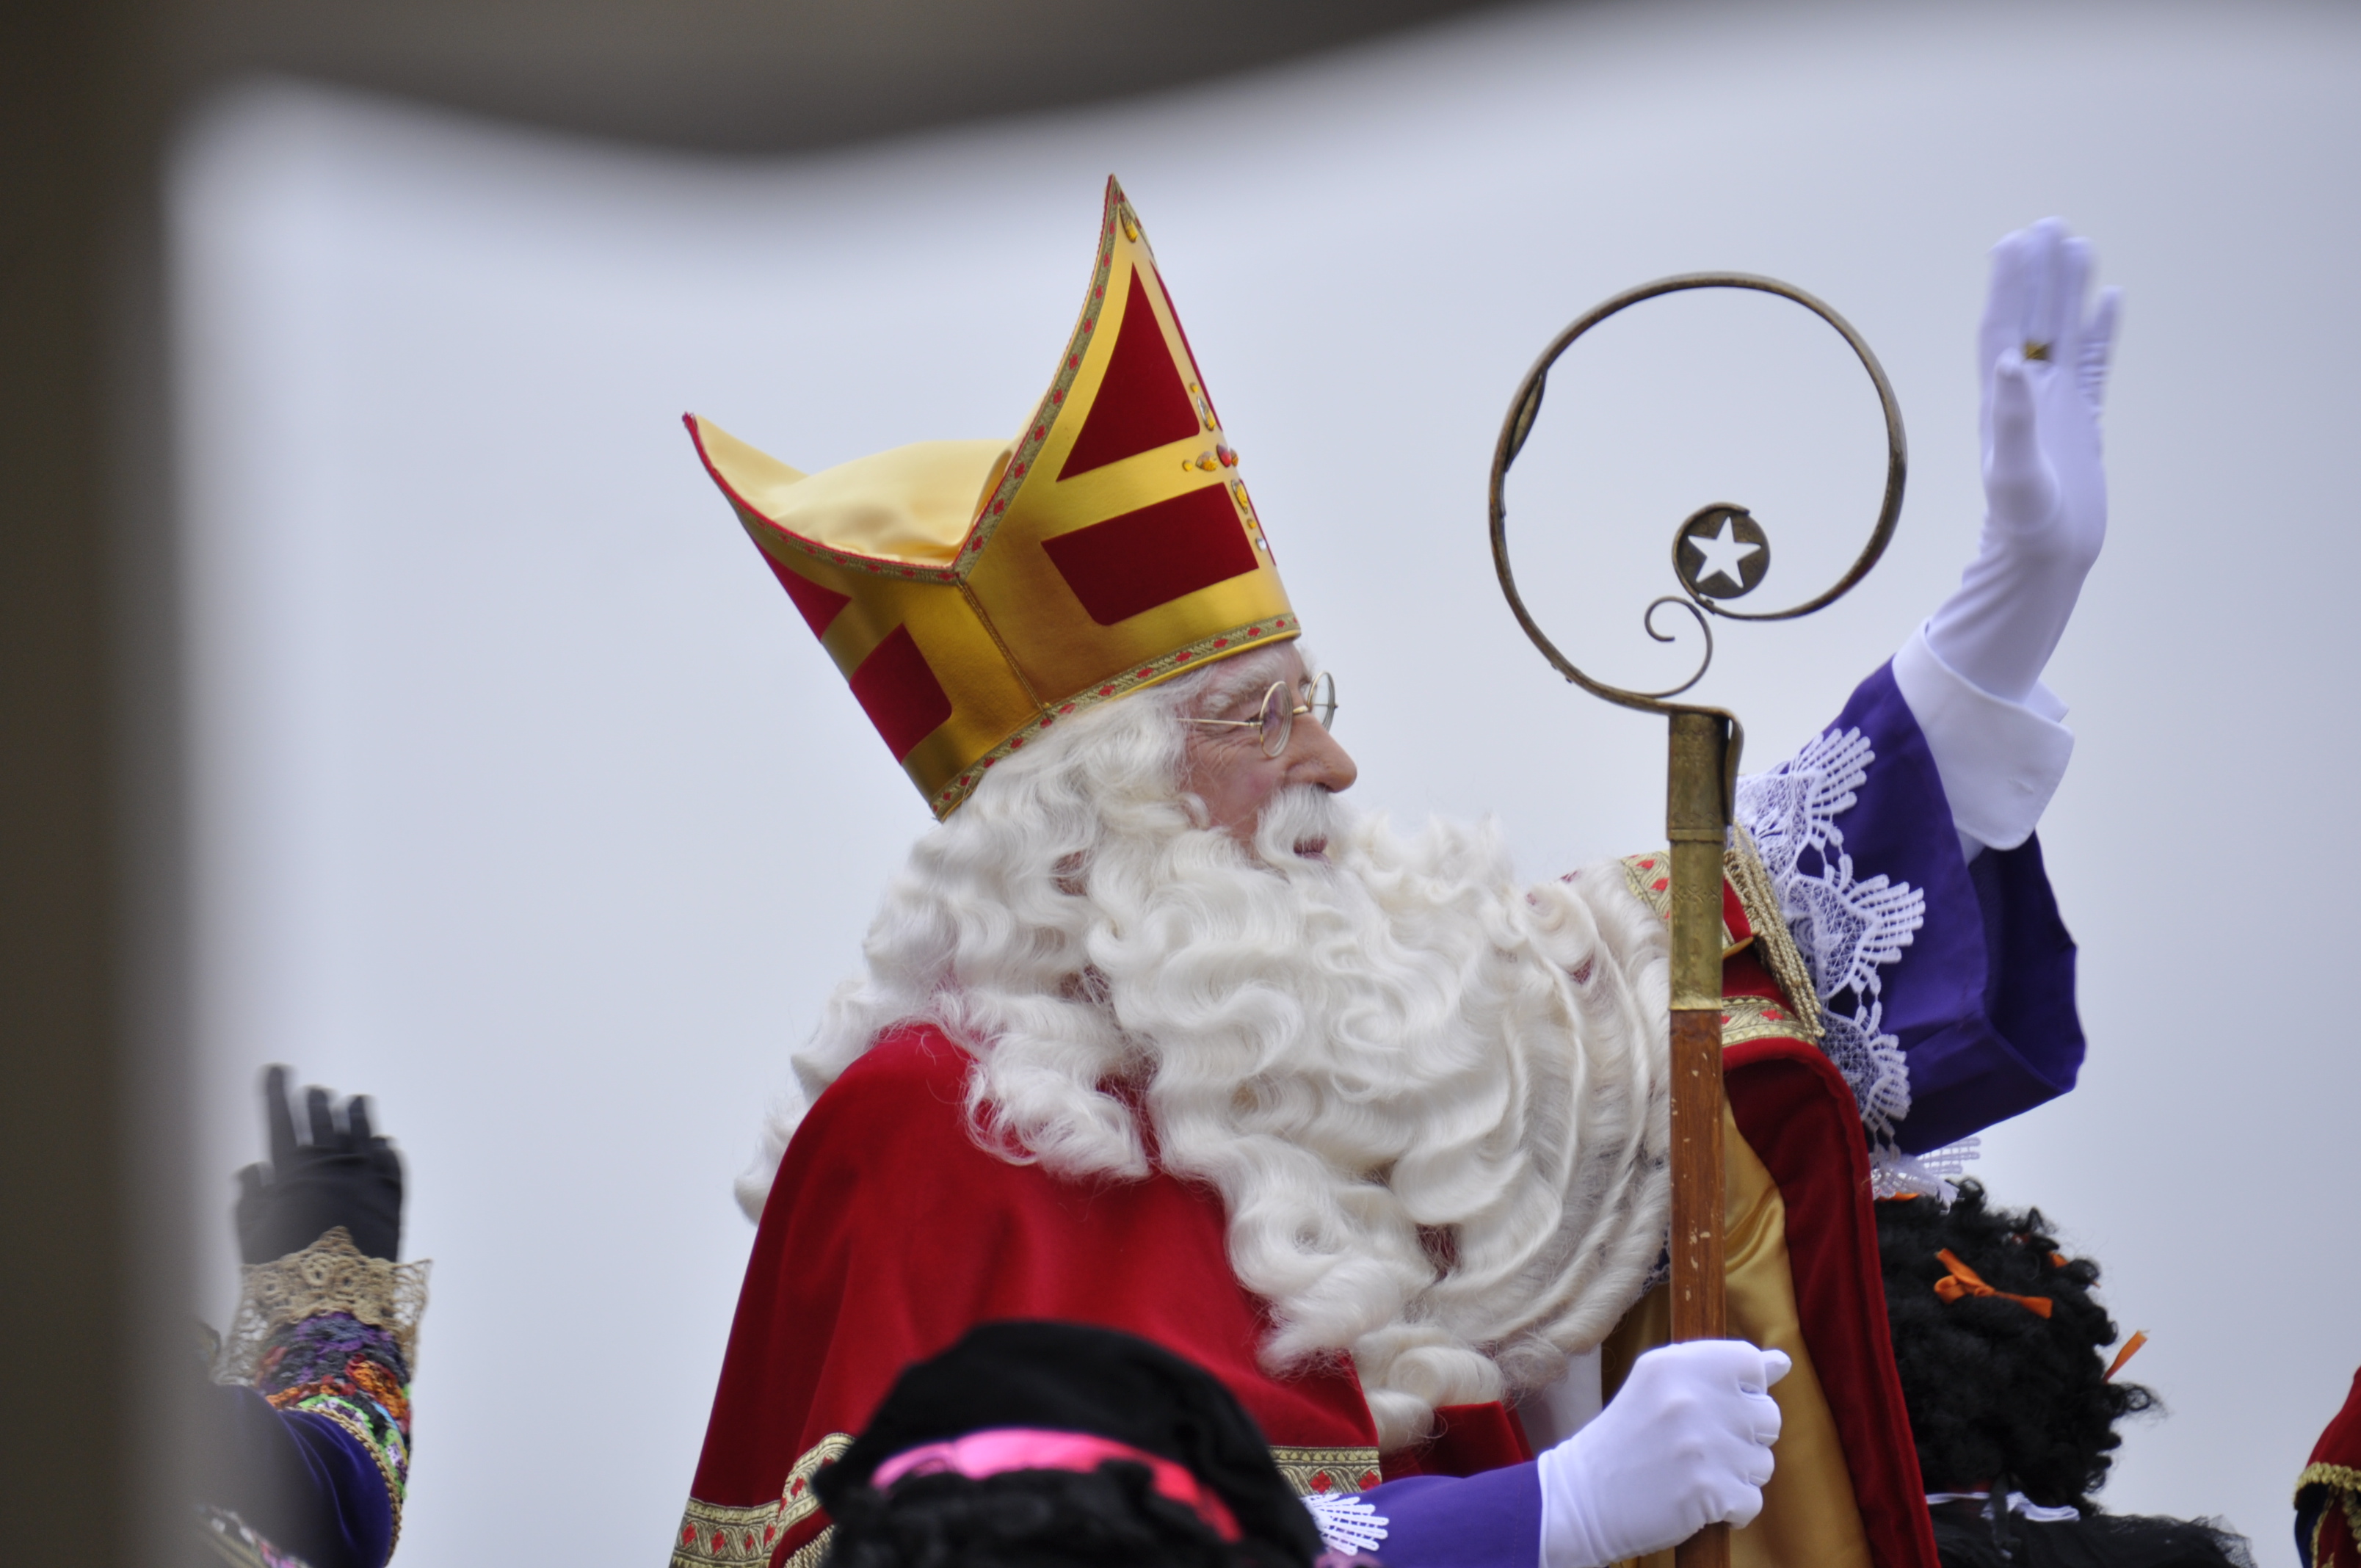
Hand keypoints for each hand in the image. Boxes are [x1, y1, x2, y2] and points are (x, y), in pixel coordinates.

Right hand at [233, 1065, 403, 1264]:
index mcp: (293, 1173)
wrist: (337, 1309)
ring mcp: (368, 1181)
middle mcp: (333, 1168)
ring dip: (358, 1117)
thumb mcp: (251, 1241)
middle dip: (318, 1104)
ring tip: (356, 1101)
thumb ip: (250, 1200)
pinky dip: (385, 1151)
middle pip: (325, 1124)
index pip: (283, 1120)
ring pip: (363, 1136)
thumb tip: (254, 1168)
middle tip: (316, 1091)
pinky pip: (391, 1165)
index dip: (277, 1092)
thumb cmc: (283, 1280)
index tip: (276, 1070)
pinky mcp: (394, 1200)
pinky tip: (383, 1143)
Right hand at [1536, 1339, 1789, 1567]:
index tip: (1716, 1407)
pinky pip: (1752, 1502)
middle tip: (1700, 1447)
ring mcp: (1702, 1446)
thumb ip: (1718, 1369)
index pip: (1749, 1362)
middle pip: (1768, 1416)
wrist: (1583, 1497)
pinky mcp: (1709, 1491)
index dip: (1743, 1389)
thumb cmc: (1627, 1439)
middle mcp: (1691, 1398)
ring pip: (1764, 1463)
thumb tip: (1782, 1362)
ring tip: (1694, 1473)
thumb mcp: (1659, 1386)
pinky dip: (1731, 1509)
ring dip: (1737, 1475)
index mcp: (1675, 1364)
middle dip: (1744, 1437)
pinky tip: (1698, 1501)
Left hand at [1925, 218, 2121, 704]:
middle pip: (2034, 319)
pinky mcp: (2084, 422)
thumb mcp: (2012, 471)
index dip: (2008, 284)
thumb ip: (2009, 418)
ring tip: (2077, 242)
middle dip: (2038, 273)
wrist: (2044, 561)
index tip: (2015, 240)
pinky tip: (2111, 299)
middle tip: (2047, 222)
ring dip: (2068, 290)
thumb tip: (2008, 363)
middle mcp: (2027, 394)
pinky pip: (2095, 364)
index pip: (2004, 328)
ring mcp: (2057, 405)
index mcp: (2003, 399)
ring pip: (2065, 333)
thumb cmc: (2022, 523)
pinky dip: (2102, 331)